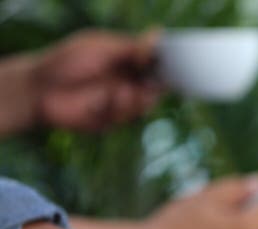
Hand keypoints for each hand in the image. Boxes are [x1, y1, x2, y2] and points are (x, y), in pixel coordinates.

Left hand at [32, 30, 161, 130]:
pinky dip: (112, 109)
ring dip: (136, 101)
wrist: (39, 88)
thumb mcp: (101, 48)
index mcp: (129, 62)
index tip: (173, 66)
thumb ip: (131, 47)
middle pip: (156, 88)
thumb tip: (158, 35)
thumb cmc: (67, 61)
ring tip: (122, 93)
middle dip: (155, 87)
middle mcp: (128, 82)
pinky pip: (122, 118)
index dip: (167, 66)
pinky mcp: (111, 120)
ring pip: (144, 105)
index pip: (156, 65)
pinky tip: (96, 102)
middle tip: (149, 85)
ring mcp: (121, 103)